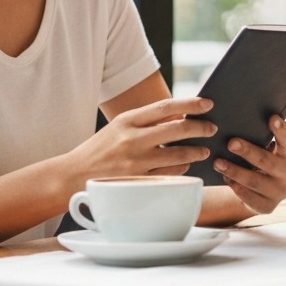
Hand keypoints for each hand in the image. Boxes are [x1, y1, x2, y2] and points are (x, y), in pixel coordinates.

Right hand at [70, 96, 216, 183]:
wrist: (73, 175)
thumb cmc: (102, 148)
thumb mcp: (120, 127)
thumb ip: (147, 121)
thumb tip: (180, 115)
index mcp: (128, 120)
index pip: (166, 107)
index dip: (190, 104)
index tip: (208, 103)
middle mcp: (132, 139)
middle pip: (177, 130)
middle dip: (200, 128)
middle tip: (212, 128)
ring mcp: (136, 162)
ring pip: (178, 154)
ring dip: (196, 151)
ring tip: (204, 150)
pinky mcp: (138, 182)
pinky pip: (170, 174)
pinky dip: (182, 168)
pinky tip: (186, 165)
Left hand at [213, 115, 285, 214]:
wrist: (263, 192)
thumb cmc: (263, 161)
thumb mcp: (267, 150)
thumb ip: (261, 140)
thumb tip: (238, 126)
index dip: (281, 129)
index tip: (272, 118)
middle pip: (267, 161)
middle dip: (248, 151)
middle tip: (231, 143)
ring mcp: (279, 191)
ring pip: (255, 180)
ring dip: (235, 171)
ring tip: (218, 163)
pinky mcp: (268, 206)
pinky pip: (249, 197)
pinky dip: (236, 187)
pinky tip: (226, 179)